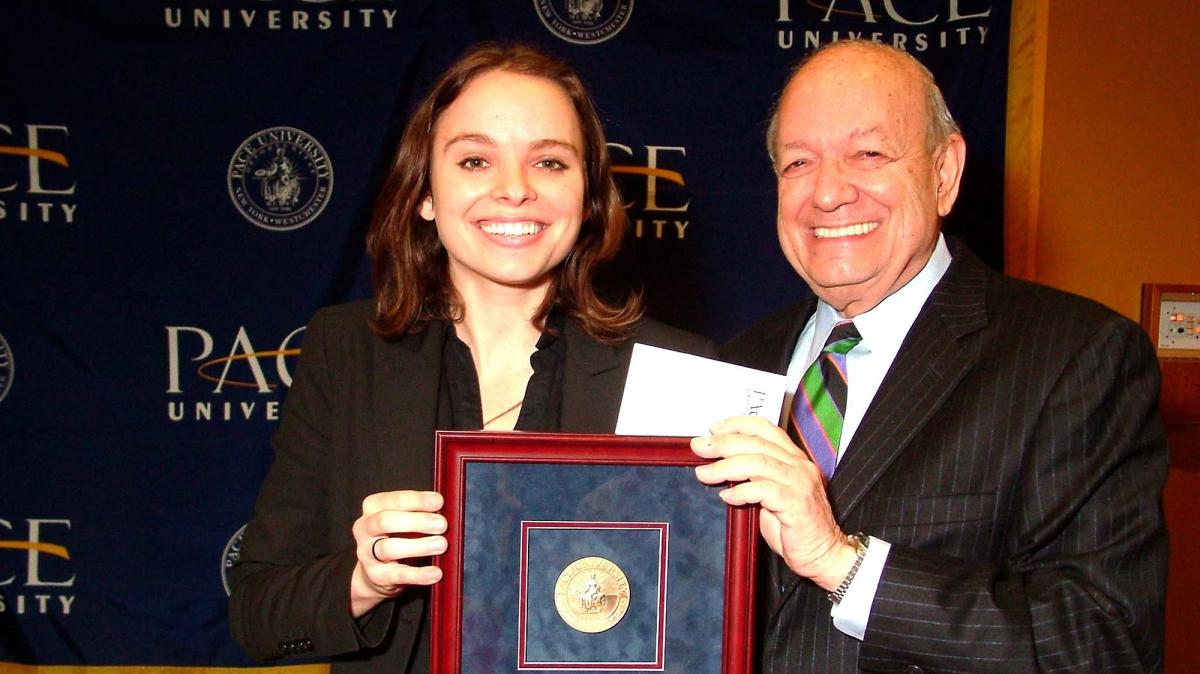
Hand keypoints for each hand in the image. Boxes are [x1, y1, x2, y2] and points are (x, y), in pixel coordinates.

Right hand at [349, 490, 446, 616]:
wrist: (376, 571)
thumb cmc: (397, 536)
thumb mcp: (405, 519)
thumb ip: (421, 512)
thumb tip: (447, 510)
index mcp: (372, 507)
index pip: (394, 500)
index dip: (417, 500)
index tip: (439, 501)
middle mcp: (364, 528)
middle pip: (386, 521)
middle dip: (417, 521)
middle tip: (442, 525)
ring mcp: (366, 553)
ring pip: (389, 548)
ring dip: (418, 546)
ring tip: (441, 545)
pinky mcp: (376, 576)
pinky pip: (398, 575)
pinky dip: (419, 574)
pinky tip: (435, 573)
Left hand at [691, 416, 856, 590]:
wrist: (824, 555)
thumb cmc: (795, 529)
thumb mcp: (771, 496)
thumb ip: (753, 479)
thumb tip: (720, 467)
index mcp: (794, 460)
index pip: (766, 429)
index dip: (738, 424)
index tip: (713, 429)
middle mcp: (799, 467)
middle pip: (757, 443)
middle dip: (724, 443)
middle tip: (699, 447)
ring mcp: (800, 484)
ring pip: (758, 463)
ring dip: (726, 466)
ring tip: (705, 473)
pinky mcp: (797, 504)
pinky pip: (764, 490)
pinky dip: (741, 491)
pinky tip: (727, 496)